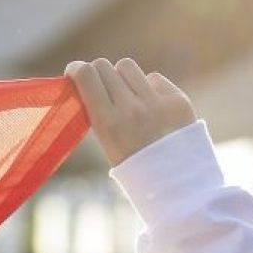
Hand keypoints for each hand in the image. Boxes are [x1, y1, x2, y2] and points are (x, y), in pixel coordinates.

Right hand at [65, 58, 196, 167]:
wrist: (178, 186)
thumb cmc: (136, 167)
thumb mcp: (108, 144)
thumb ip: (99, 113)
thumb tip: (88, 82)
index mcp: (109, 124)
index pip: (86, 74)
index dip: (76, 69)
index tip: (74, 72)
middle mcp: (132, 109)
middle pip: (104, 66)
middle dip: (98, 74)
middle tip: (101, 86)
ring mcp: (157, 103)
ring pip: (128, 67)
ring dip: (123, 77)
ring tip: (128, 95)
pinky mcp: (178, 100)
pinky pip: (154, 79)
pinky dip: (150, 89)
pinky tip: (154, 108)